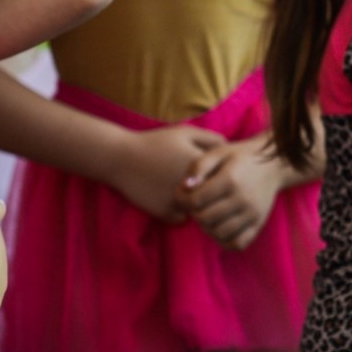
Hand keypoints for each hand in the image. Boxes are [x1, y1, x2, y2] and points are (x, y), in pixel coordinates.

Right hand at [111, 126, 225, 222]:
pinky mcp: (165, 214)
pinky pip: (182, 219)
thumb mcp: (185, 133)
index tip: (212, 172)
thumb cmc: (155, 142)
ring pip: (199, 211)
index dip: (219, 175)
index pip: (224, 177)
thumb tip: (229, 149)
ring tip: (189, 195)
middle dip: (210, 193)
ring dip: (197, 206)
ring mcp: (179, 203)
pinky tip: (171, 200)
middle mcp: (193, 188)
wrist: (122, 158)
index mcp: (201, 167)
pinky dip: (179, 213)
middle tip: (203, 187)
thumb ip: (211, 139)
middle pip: (213, 197)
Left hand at [176, 136, 282, 249]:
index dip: (182, 199)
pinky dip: (225, 240)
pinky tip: (220, 226)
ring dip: (207, 227)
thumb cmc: (239, 158)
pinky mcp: (259, 224)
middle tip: (196, 204)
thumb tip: (185, 187)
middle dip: (194, 213)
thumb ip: (198, 166)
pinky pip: (237, 244)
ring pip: (219, 233)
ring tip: (208, 214)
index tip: (183, 193)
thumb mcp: (218, 152)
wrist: (273, 165)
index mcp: (230, 180)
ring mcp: (252, 214)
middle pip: (205, 219)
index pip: (195, 200)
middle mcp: (242, 199)